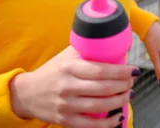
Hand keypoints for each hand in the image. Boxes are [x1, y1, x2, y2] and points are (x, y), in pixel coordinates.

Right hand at [9, 46, 138, 127]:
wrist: (27, 93)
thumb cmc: (51, 72)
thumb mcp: (65, 57)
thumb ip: (84, 50)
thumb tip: (109, 40)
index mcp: (69, 68)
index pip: (100, 70)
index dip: (120, 72)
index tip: (133, 70)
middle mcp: (67, 86)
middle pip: (103, 88)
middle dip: (123, 85)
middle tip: (132, 82)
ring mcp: (65, 105)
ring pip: (99, 106)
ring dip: (119, 101)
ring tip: (129, 95)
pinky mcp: (64, 120)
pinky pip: (90, 125)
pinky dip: (107, 123)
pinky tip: (117, 116)